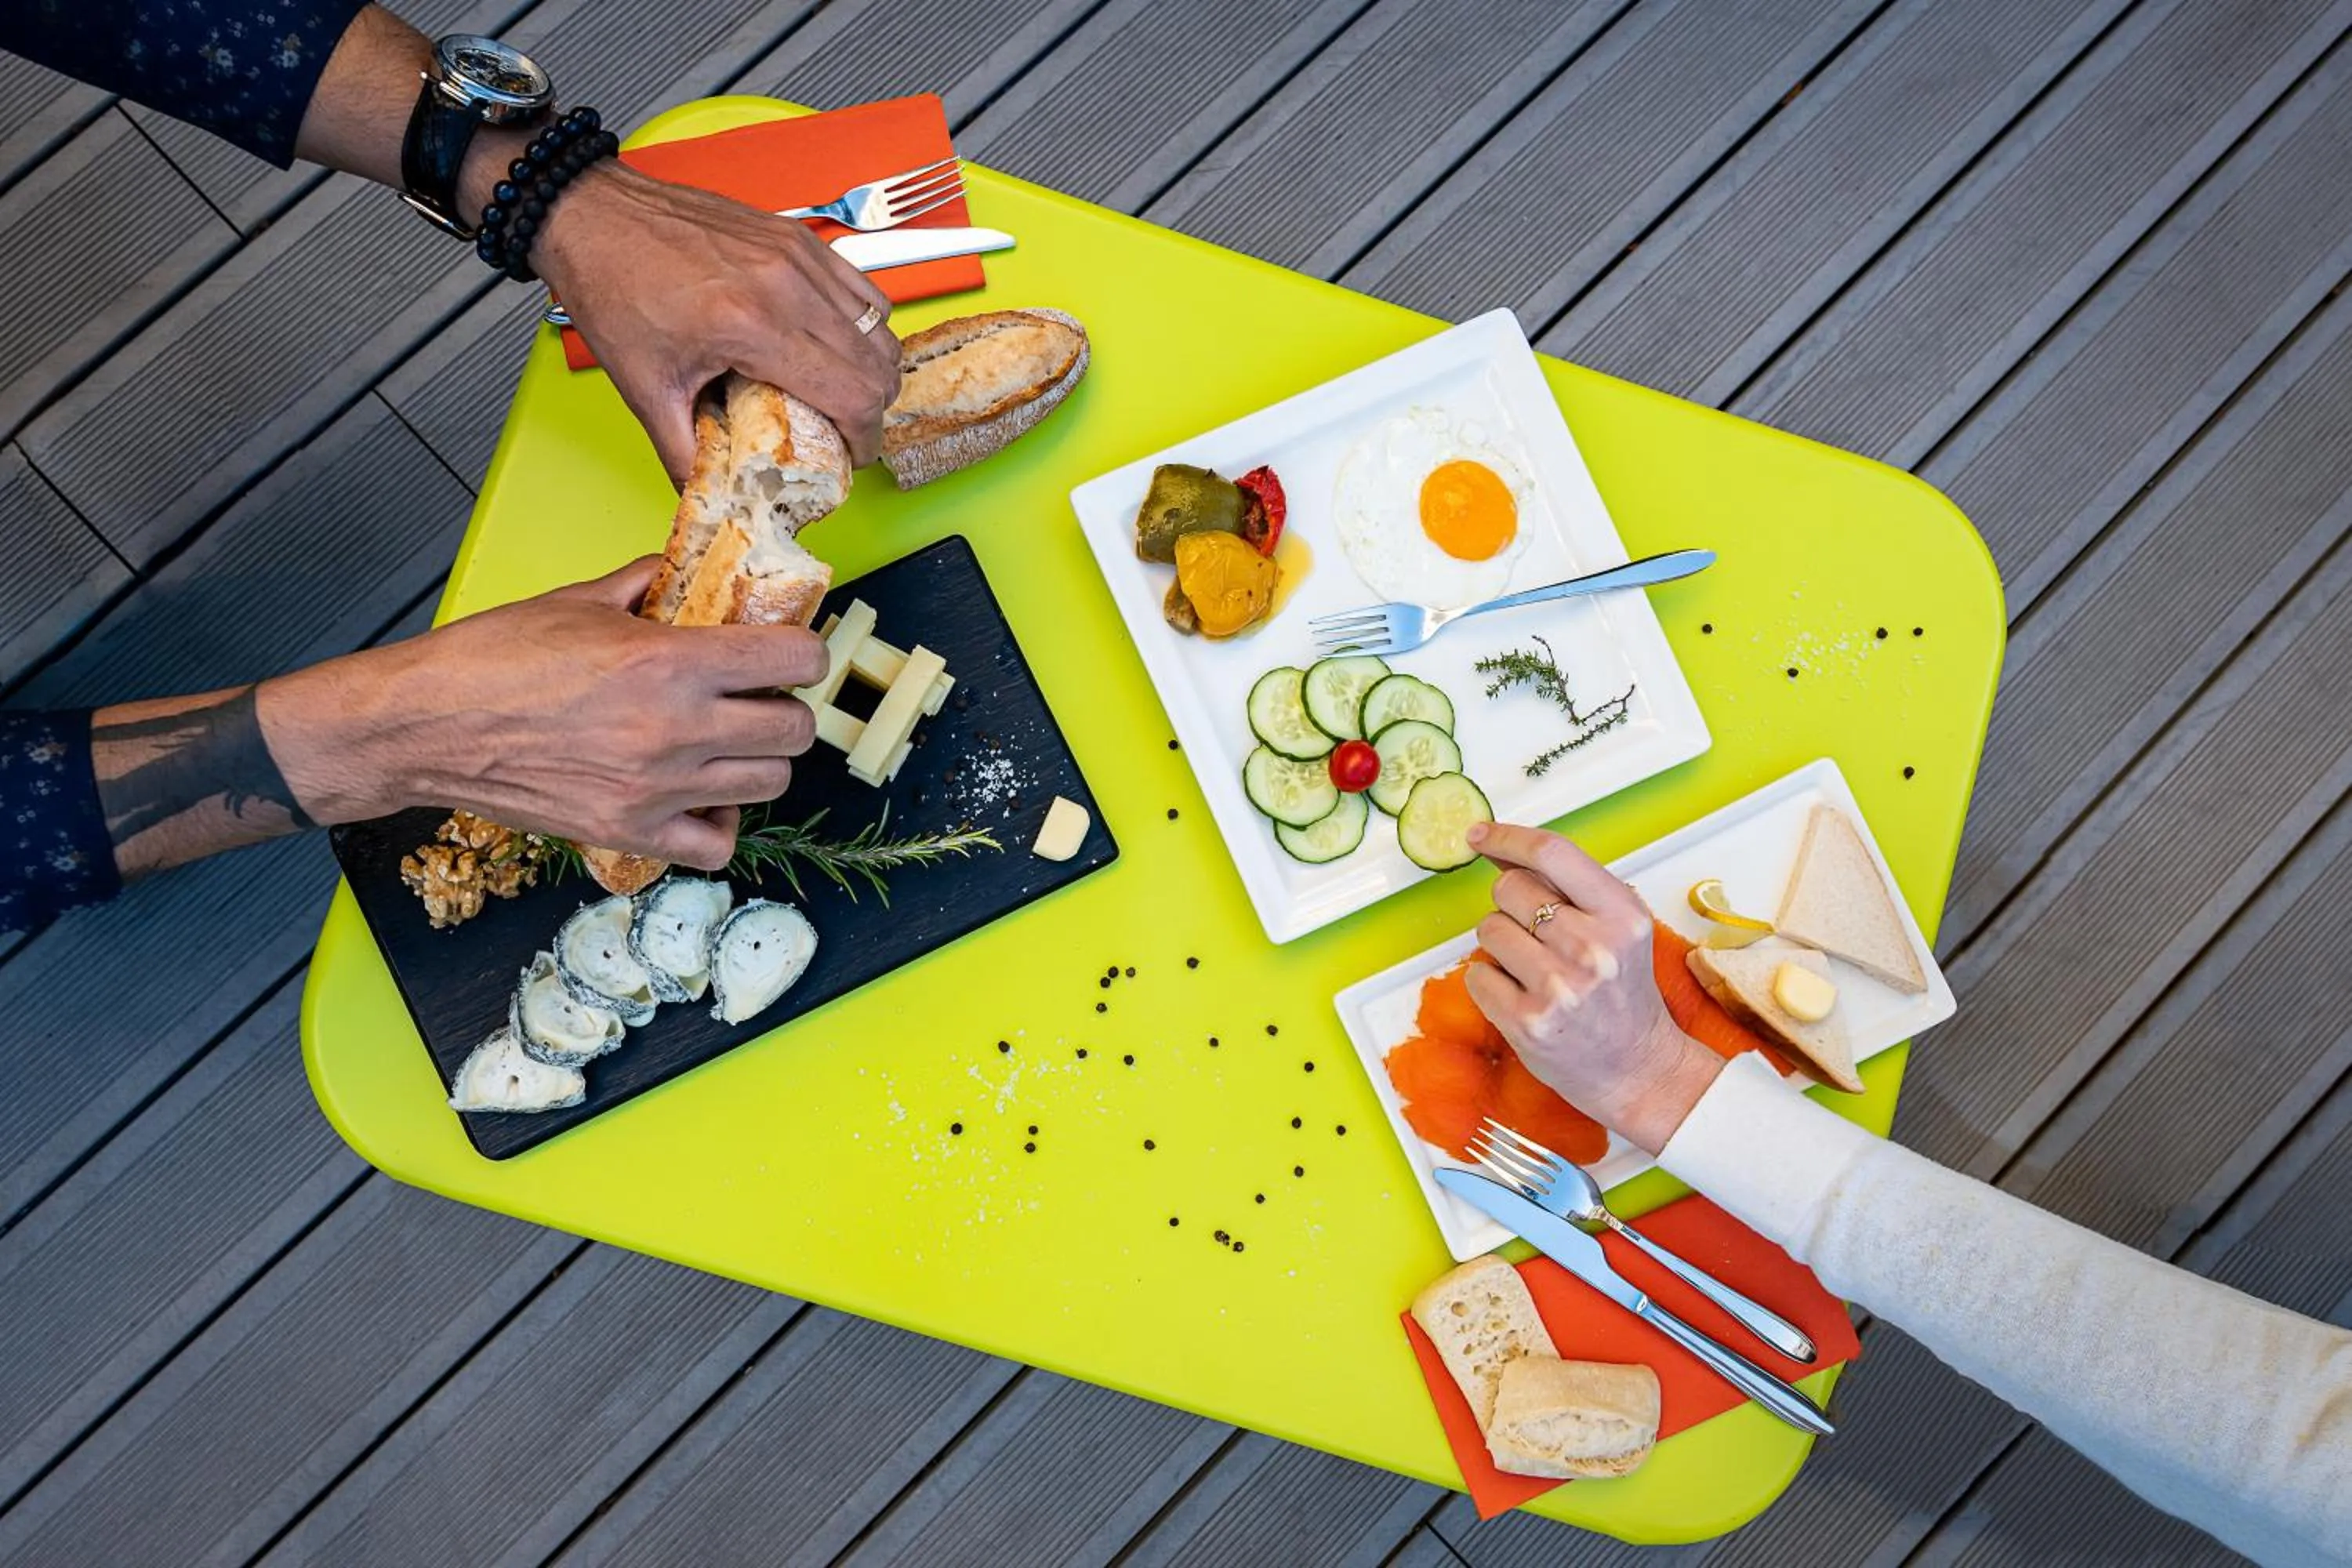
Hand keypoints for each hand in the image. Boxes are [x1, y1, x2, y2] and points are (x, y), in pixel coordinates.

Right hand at [260, 558, 826, 868]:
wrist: (424, 726)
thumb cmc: (491, 659)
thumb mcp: (579, 600)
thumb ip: (648, 586)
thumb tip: (686, 572)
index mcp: (669, 663)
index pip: (794, 660)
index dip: (803, 652)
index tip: (788, 650)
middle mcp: (675, 730)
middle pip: (795, 730)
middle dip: (785, 706)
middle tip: (757, 696)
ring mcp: (656, 789)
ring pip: (769, 785)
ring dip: (760, 760)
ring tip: (729, 742)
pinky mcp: (629, 833)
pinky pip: (717, 846)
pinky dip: (721, 824)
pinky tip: (701, 796)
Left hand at [533, 163, 901, 475]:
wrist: (594, 215)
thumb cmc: (613, 287)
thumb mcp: (644, 388)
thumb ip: (683, 452)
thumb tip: (709, 492)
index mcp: (752, 325)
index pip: (852, 393)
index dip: (865, 435)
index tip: (854, 454)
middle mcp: (787, 285)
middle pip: (878, 361)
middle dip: (873, 408)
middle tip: (848, 429)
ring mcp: (797, 254)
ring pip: (880, 322)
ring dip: (873, 365)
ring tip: (844, 389)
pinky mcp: (795, 236)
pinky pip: (860, 286)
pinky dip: (862, 323)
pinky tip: (834, 343)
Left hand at [1463, 821, 1726, 1152]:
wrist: (1637, 1068)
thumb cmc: (1623, 995)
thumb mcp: (1617, 929)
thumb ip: (1569, 888)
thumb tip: (1503, 853)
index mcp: (1621, 915)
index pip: (1552, 852)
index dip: (1507, 837)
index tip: (1480, 835)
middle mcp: (1593, 948)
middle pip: (1510, 889)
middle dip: (1511, 905)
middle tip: (1537, 936)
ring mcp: (1558, 987)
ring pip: (1488, 929)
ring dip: (1500, 944)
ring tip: (1534, 969)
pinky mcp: (1528, 1022)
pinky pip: (1477, 975)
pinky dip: (1490, 982)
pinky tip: (1521, 997)